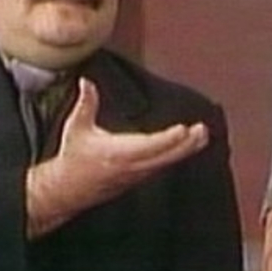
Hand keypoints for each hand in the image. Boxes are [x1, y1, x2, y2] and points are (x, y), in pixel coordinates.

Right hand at [26, 78, 208, 236]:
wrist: (69, 189)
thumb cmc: (74, 156)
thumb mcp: (76, 127)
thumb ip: (86, 103)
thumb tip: (86, 81)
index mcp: (117, 152)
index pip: (148, 145)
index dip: (167, 139)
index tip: (184, 129)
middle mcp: (131, 165)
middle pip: (164, 156)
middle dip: (185, 144)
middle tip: (202, 130)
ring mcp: (137, 173)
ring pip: (166, 162)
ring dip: (186, 149)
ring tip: (202, 135)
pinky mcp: (140, 176)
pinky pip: (162, 166)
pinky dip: (178, 155)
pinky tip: (190, 145)